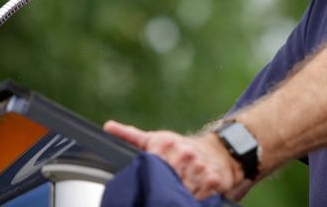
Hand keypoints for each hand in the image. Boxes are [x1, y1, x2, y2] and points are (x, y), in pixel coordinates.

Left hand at [103, 120, 243, 199]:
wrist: (218, 150)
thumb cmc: (181, 147)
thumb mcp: (155, 139)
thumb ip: (130, 136)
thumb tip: (108, 127)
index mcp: (167, 145)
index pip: (150, 168)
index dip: (148, 180)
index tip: (147, 185)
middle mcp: (184, 155)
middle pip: (165, 184)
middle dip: (161, 191)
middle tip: (160, 193)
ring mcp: (200, 168)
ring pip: (181, 194)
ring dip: (176, 197)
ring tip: (174, 195)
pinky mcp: (213, 180)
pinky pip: (198, 199)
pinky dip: (193, 201)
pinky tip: (190, 196)